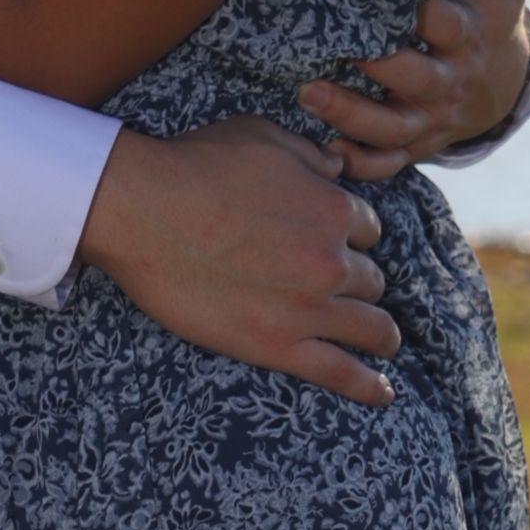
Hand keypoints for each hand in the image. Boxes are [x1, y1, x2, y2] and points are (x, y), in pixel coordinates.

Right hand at [76, 115, 401, 408]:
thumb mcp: (262, 136)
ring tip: (382, 341)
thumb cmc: (196, 165)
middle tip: (338, 287)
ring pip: (371, 326)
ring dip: (379, 332)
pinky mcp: (278, 346)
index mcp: (332, 207)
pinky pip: (340, 372)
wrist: (144, 211)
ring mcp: (309, 307)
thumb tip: (337, 168)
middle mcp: (331, 259)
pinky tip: (385, 394)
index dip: (351, 235)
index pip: (368, 229)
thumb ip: (309, 155)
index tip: (337, 243)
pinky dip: (369, 386)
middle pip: (371, 278)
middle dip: (358, 280)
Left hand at [296, 0, 529, 180]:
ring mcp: (430, 119)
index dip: (425, 14)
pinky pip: (387, 163)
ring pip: (390, 127)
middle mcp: (448, 83)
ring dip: (349, 114)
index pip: (446, 25)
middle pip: (414, 79)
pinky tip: (326, 151)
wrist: (500, 81)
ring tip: (307, 93)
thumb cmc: (487, 15)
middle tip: (338, 47)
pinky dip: (359, 162)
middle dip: (377, 65)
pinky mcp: (415, 145)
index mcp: (468, 38)